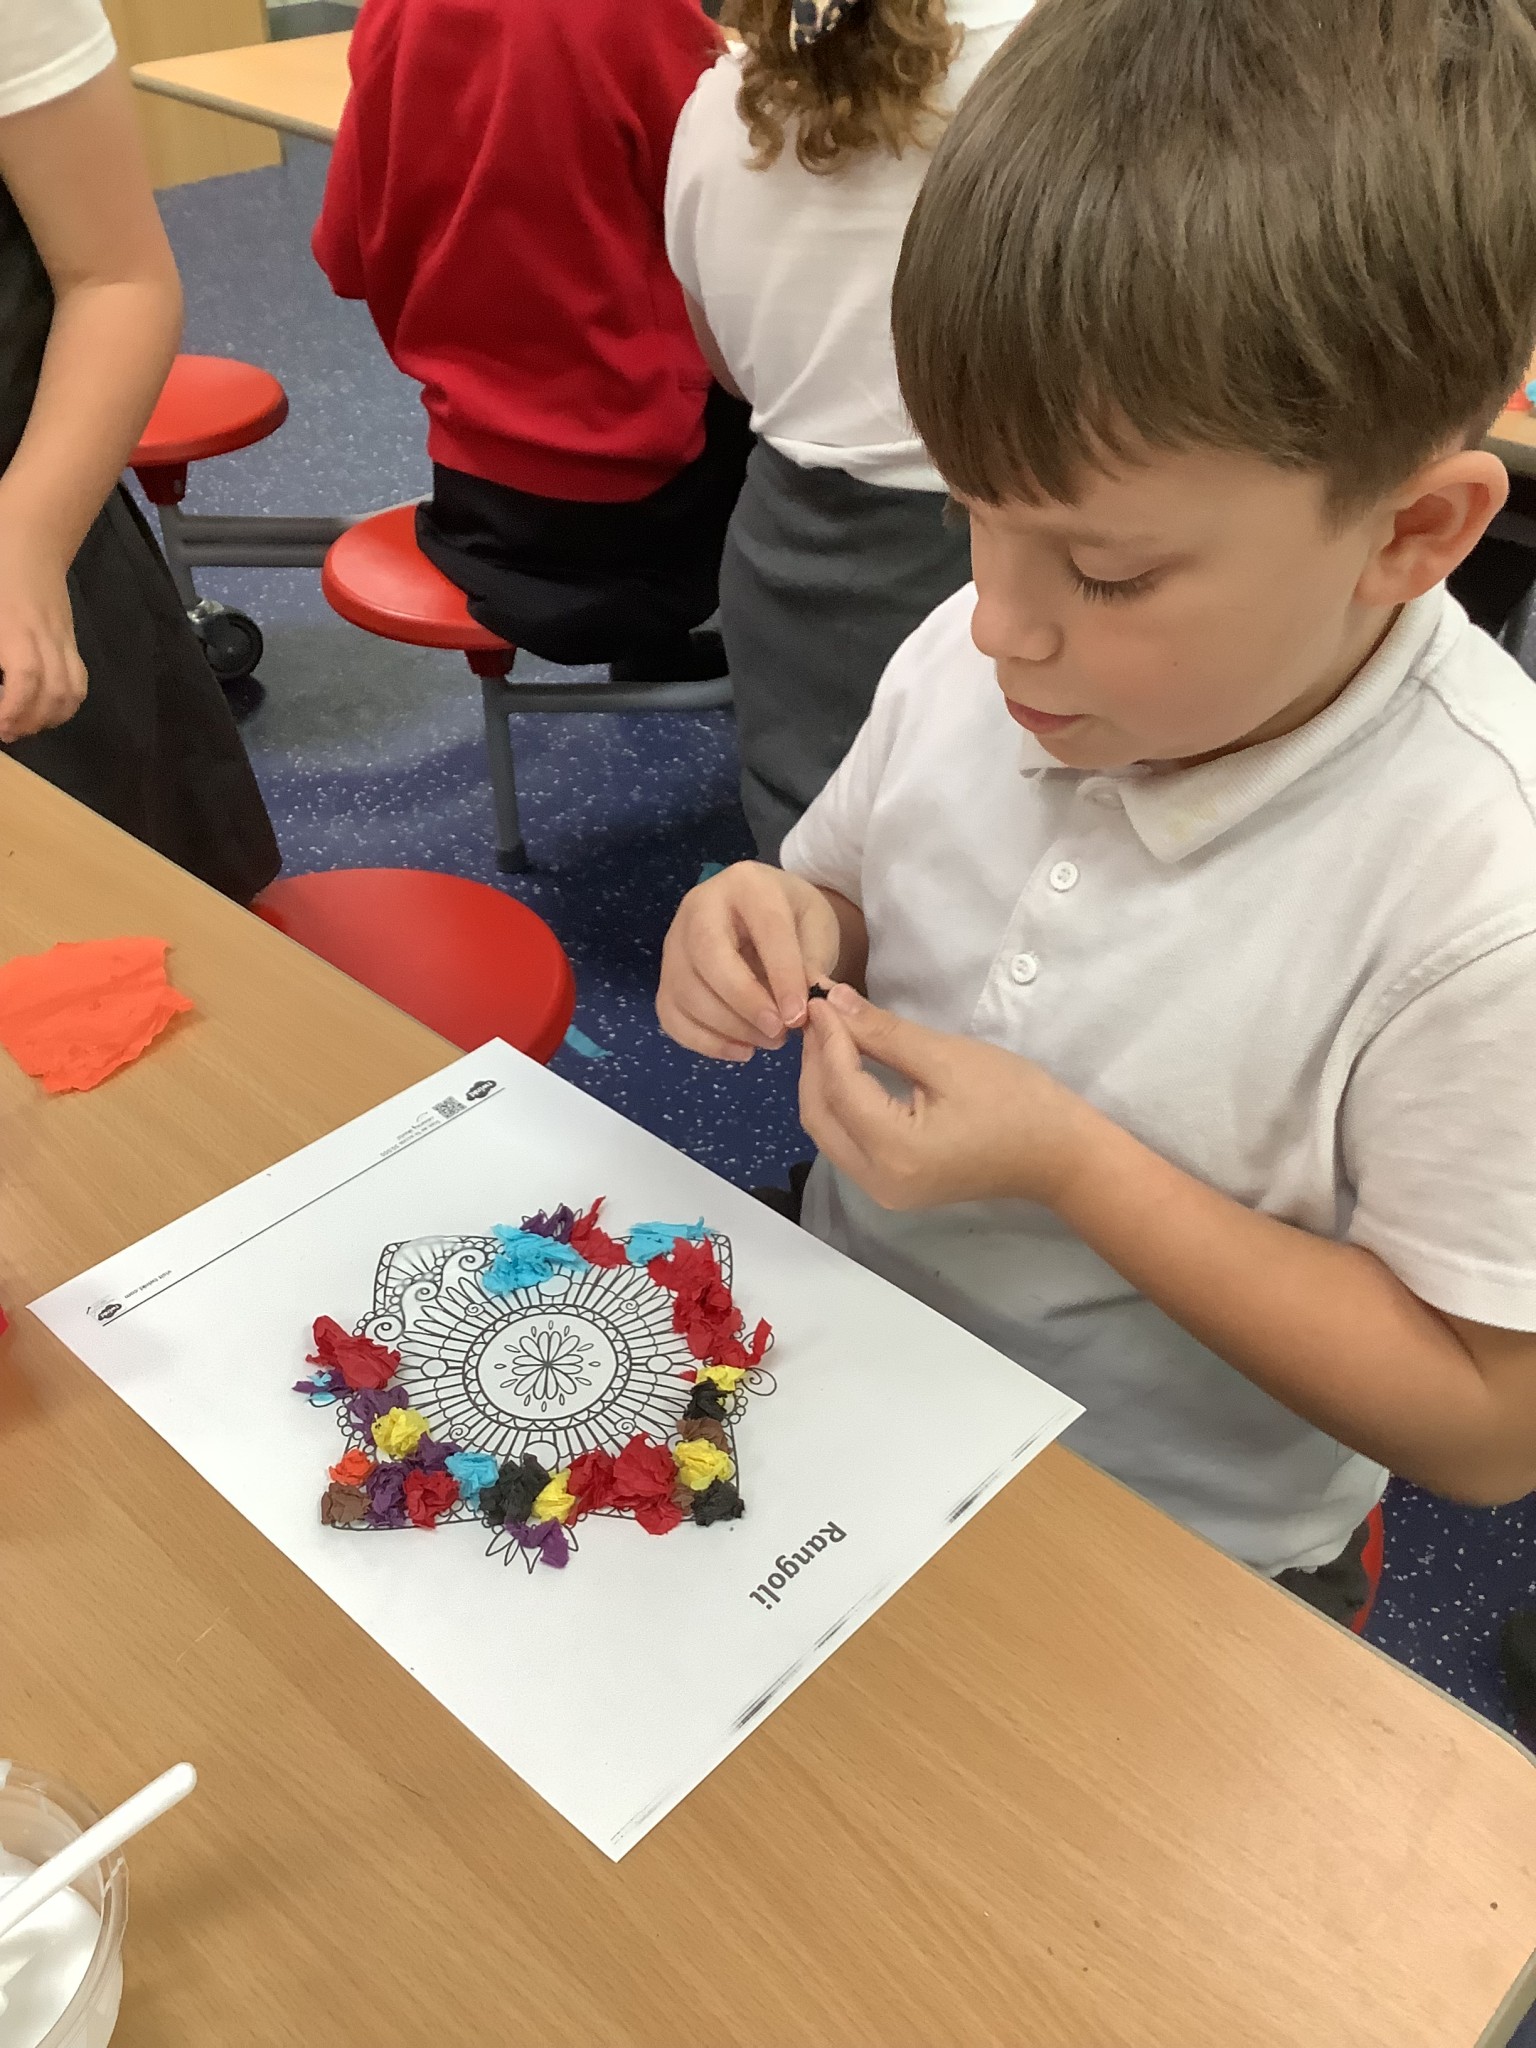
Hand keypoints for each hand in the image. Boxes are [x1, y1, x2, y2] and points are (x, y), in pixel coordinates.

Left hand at [0, 542, 85, 742]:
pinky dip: (67, 703)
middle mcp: (43, 639)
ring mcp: (61, 640)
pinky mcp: (69, 639)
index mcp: (13, 629)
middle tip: (5, 732)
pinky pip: (79, 679)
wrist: (29, 535)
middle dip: (30, 722)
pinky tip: (47, 708)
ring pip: (71, 691)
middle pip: (53, 693)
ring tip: (26, 725)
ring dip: (51, 718)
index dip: (14, 709)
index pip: (24, 679)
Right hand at [658, 861, 842, 1060]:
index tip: (799, 1016)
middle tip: (778, 1032)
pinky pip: (671, 1015)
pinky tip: (742, 1050)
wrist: (767, 918)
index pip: (765, 928)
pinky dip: (704, 1042)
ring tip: (771, 1041)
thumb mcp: (817, 930)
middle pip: (708, 956)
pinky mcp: (665, 976)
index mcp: (747, 884)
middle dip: (744, 1002)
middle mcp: (700, 906)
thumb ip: (813, 965)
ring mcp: (675, 942)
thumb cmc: (796, 921)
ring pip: (687, 990)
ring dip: (730, 1027)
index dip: (782, 975)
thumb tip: (807, 1009)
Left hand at [799, 984, 1097, 1208]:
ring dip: (822, 1083)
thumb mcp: (947, 1057)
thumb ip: (884, 1033)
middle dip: (814, 1062)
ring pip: (828, 1131)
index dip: (827, 1037)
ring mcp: (883, 1191)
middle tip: (821, 1015)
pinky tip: (847, 1069)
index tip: (821, 997)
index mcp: (894, 1151)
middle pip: (818, 1115)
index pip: (839, 1086)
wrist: (1058, 1155)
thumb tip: (836, 1003)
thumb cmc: (1014, 1101)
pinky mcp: (893, 1187)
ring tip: (830, 1036)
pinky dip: (840, 1104)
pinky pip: (847, 1143)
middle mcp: (877, 1181)